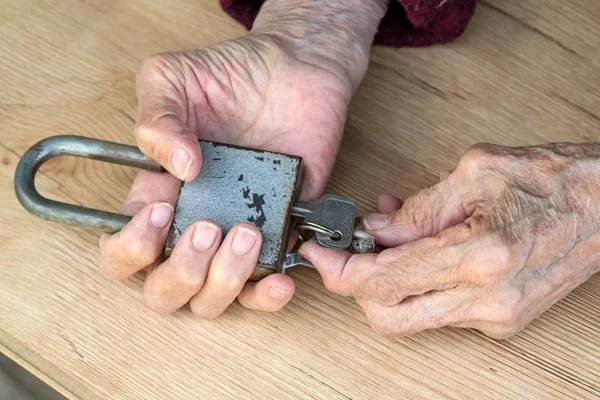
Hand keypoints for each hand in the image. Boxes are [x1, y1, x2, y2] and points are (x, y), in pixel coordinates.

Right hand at [97, 32, 354, 316]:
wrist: (294, 69)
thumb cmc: (231, 74)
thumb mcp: (172, 78)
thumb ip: (156, 119)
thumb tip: (178, 168)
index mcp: (159, 195)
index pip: (123, 251)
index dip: (131, 249)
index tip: (161, 213)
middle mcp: (194, 223)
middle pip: (165, 290)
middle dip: (182, 272)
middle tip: (207, 226)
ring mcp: (236, 236)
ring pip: (212, 299)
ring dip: (225, 281)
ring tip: (247, 233)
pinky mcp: (280, 235)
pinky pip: (267, 287)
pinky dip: (269, 295)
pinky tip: (281, 277)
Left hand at [301, 143, 599, 337]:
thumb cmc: (554, 180)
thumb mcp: (475, 172)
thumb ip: (417, 209)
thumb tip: (376, 230)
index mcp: (478, 255)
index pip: (383, 281)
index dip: (340, 270)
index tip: (319, 252)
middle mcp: (487, 299)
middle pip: (388, 317)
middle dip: (354, 287)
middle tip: (342, 252)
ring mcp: (497, 317)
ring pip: (411, 319)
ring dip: (385, 285)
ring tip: (384, 241)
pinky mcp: (503, 321)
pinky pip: (440, 312)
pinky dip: (418, 286)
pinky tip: (418, 251)